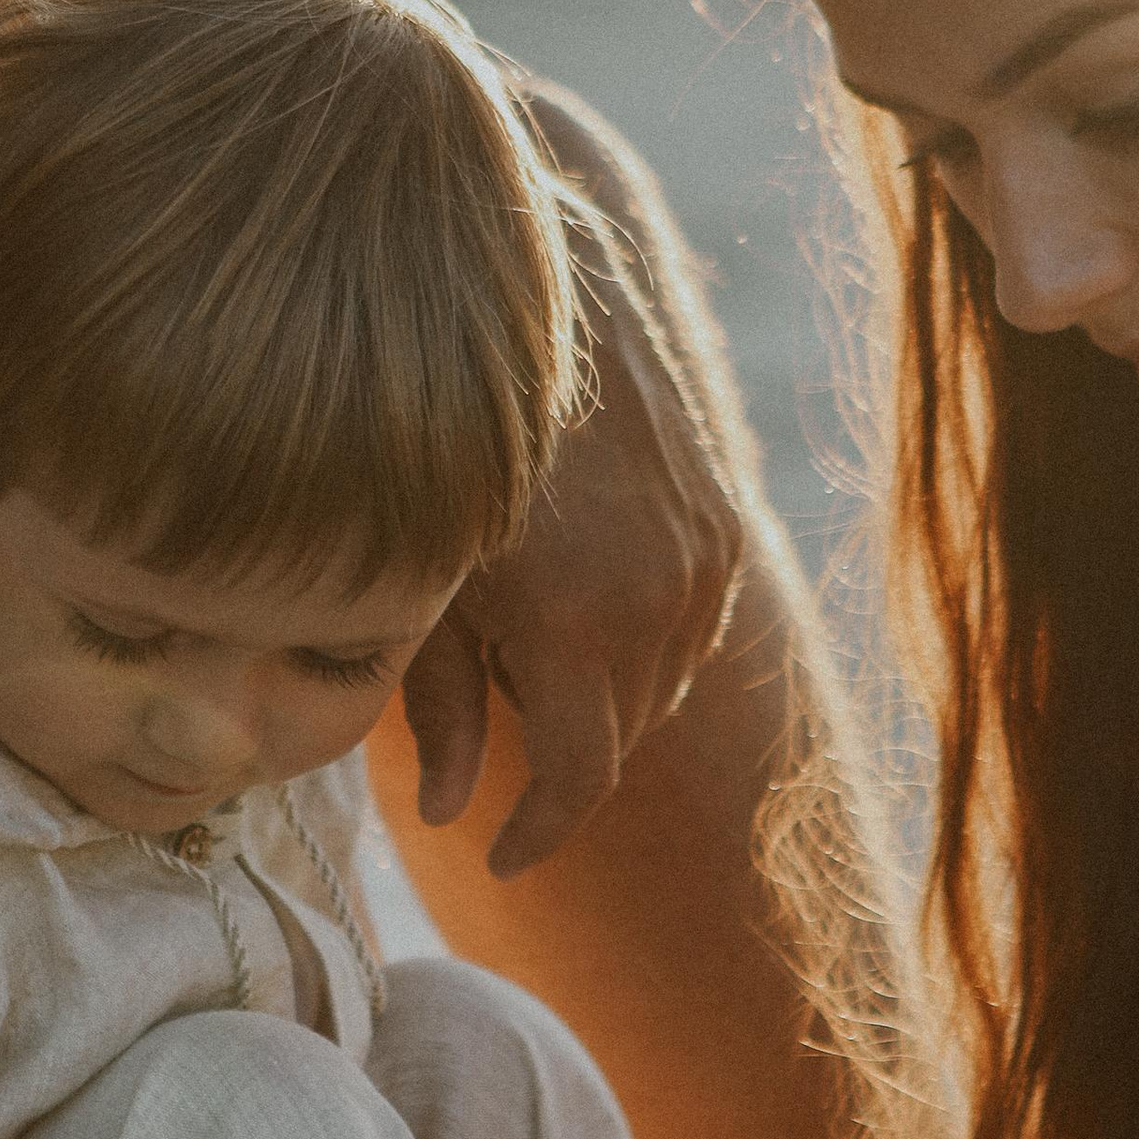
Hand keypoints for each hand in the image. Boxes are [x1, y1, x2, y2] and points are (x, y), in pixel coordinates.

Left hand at [403, 147, 745, 876]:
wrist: (542, 284)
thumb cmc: (431, 428)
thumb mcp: (417, 574)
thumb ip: (434, 703)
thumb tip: (453, 810)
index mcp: (575, 622)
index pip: (578, 780)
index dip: (536, 831)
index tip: (498, 854)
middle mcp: (659, 596)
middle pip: (622, 737)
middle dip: (560, 764)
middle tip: (496, 754)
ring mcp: (704, 554)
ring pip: (663, 685)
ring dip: (605, 703)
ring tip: (527, 669)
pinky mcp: (722, 515)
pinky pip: (692, 624)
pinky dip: (642, 646)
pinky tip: (580, 612)